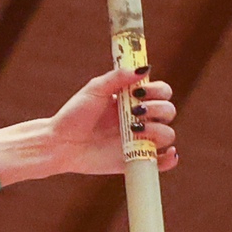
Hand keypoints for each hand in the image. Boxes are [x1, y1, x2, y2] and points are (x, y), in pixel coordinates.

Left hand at [47, 68, 175, 174]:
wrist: (60, 143)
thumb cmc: (75, 114)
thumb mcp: (94, 90)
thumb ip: (117, 77)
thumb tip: (144, 68)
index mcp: (132, 100)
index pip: (161, 92)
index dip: (158, 90)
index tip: (139, 92)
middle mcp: (139, 119)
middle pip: (168, 111)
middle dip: (158, 109)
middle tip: (135, 111)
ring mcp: (139, 140)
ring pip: (167, 134)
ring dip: (159, 131)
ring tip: (134, 131)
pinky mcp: (135, 160)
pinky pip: (162, 162)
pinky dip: (170, 159)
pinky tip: (168, 153)